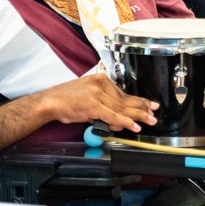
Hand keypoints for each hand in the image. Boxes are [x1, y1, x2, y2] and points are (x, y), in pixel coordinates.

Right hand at [43, 73, 158, 133]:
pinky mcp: (93, 106)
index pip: (124, 92)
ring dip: (137, 116)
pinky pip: (113, 116)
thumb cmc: (67, 99)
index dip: (138, 100)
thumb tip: (119, 117)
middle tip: (154, 113)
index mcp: (100, 79)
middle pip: (125, 99)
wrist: (51, 101)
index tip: (148, 104)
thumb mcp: (88, 93)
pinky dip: (125, 122)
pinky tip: (134, 126)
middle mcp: (100, 84)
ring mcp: (97, 95)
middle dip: (142, 107)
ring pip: (122, 108)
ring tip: (149, 120)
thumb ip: (104, 103)